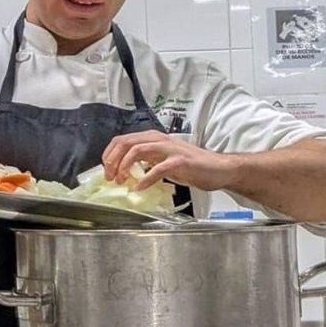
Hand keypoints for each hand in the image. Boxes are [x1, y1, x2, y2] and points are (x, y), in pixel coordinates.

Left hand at [103, 130, 239, 191]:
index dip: (109, 155)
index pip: (122, 140)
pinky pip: (158, 168)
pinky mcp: (180, 161)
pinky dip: (145, 179)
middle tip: (110, 177)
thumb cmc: (190, 166)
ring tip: (122, 181)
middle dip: (112, 160)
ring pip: (138, 150)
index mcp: (153, 139)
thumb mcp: (161, 161)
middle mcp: (160, 140)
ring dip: (125, 166)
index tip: (106, 171)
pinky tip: (140, 188)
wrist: (219, 169)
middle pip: (126, 143)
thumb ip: (144, 162)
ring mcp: (170, 149)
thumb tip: (122, 172)